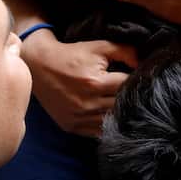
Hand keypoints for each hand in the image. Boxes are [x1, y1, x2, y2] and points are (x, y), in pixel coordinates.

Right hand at [22, 33, 137, 136]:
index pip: (127, 87)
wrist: (39, 65)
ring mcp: (78, 117)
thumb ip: (123, 51)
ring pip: (111, 122)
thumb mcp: (98, 47)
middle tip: (135, 93)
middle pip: (121, 106)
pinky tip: (111, 117)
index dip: (136, 82)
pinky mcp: (71, 126)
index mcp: (94, 83)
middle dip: (130, 99)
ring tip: (124, 105)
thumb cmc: (71, 55)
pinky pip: (97, 132)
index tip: (140, 79)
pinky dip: (106, 126)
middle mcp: (86, 103)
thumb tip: (141, 62)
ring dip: (120, 114)